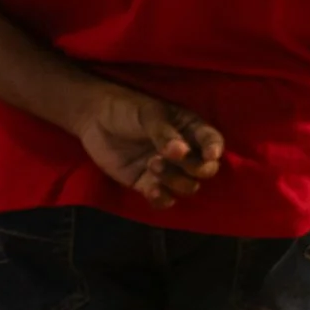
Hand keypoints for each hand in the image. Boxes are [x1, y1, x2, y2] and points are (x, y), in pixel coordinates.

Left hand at [67, 81, 222, 207]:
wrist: (94, 119)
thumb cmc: (127, 109)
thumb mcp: (148, 114)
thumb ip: (164, 133)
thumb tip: (180, 152)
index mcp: (190, 129)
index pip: (212, 141)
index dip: (215, 149)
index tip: (210, 155)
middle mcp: (185, 152)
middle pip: (205, 169)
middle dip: (195, 168)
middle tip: (175, 159)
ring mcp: (167, 170)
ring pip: (187, 186)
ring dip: (175, 181)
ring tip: (152, 164)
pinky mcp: (147, 184)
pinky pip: (164, 199)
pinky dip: (161, 198)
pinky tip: (150, 189)